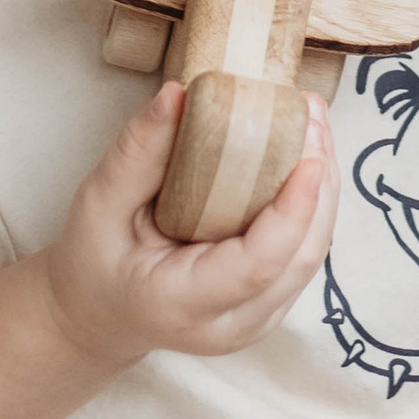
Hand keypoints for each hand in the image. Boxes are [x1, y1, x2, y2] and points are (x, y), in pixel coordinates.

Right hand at [38, 78, 338, 373]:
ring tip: (314, 120)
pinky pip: (304, 252)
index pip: (255, 265)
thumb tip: (179, 93)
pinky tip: (306, 152)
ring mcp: (256, 321)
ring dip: (323, 187)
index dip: (291, 212)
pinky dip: (313, 202)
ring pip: (311, 255)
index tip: (310, 156)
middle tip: (310, 112)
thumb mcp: (100, 202)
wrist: (101, 313)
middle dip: (318, 185)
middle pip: (298, 258)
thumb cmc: (95, 259)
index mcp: (180, 304)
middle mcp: (230, 326)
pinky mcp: (270, 304)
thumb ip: (138, 151)